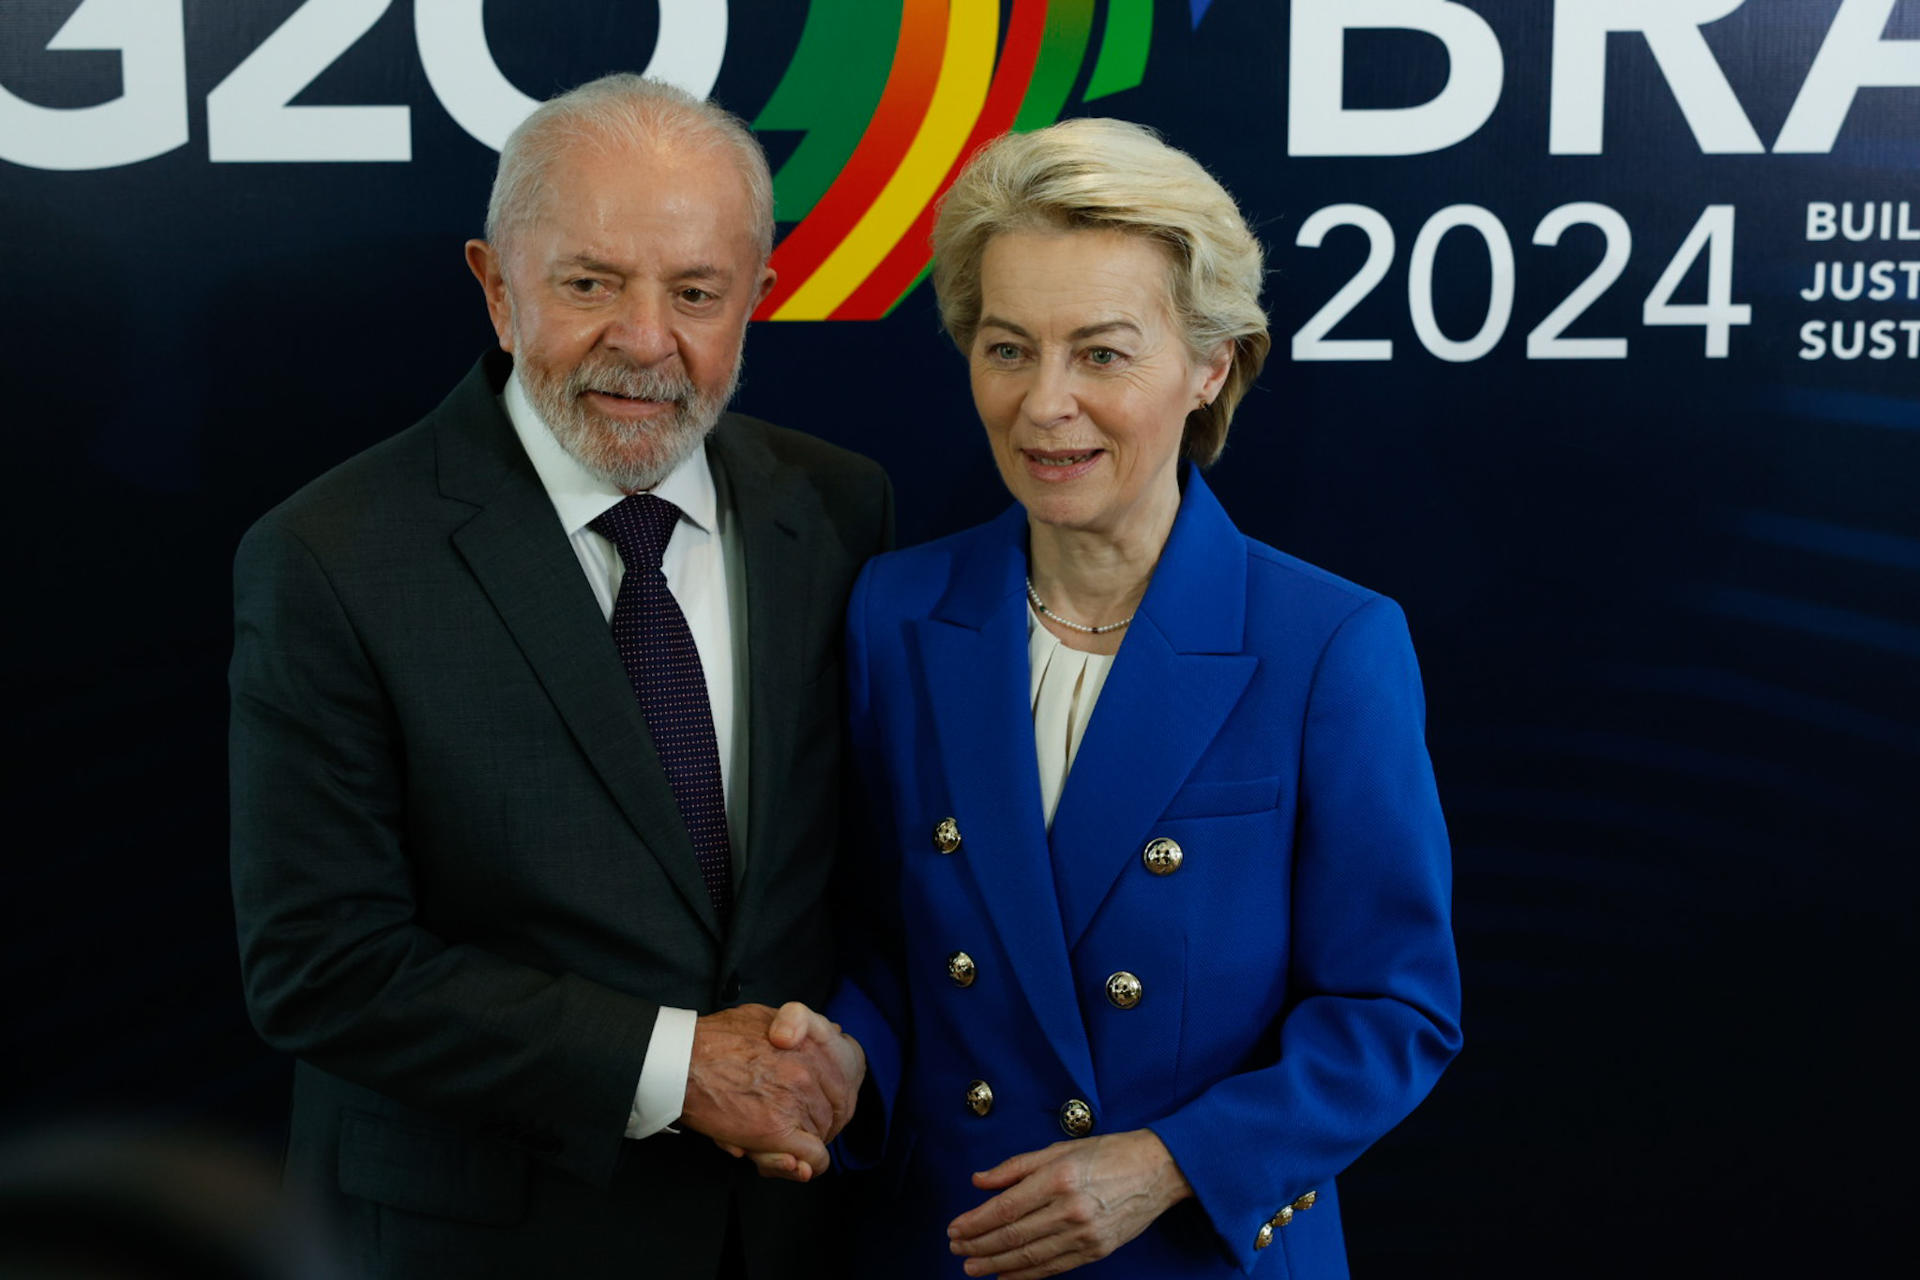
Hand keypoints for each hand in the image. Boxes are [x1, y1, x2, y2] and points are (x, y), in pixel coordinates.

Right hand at [679, 1004, 860, 1180]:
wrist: (680, 1062)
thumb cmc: (715, 1039)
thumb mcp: (764, 1015)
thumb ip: (795, 1026)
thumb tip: (815, 1040)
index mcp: (811, 1041)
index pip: (848, 1071)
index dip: (837, 1088)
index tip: (825, 1096)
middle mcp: (808, 1070)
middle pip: (837, 1106)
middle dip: (822, 1118)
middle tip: (801, 1125)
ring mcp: (795, 1100)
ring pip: (823, 1134)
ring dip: (807, 1142)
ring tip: (783, 1139)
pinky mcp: (775, 1131)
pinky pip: (814, 1158)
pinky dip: (808, 1165)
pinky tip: (795, 1162)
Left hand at [946, 1130, 1190, 1278]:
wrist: (1157, 1170)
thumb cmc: (1109, 1153)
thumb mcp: (1059, 1148)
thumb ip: (1016, 1167)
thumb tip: (979, 1180)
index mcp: (1058, 1178)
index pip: (1005, 1208)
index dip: (975, 1222)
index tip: (955, 1228)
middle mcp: (1070, 1209)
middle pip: (1013, 1235)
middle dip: (979, 1245)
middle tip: (956, 1248)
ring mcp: (1084, 1234)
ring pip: (1029, 1256)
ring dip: (995, 1264)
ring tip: (972, 1267)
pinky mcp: (1096, 1251)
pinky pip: (1053, 1267)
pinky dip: (1025, 1276)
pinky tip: (1005, 1276)